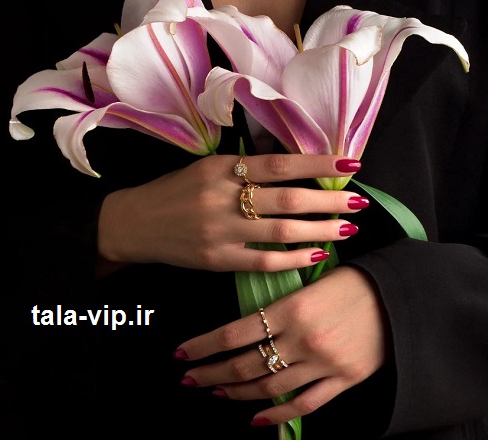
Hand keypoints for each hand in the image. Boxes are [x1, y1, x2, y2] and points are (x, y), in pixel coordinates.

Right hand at [97, 154, 367, 271]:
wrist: (135, 224)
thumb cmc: (174, 192)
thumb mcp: (205, 168)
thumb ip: (243, 170)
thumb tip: (293, 170)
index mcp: (221, 169)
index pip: (280, 163)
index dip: (319, 162)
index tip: (350, 163)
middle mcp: (222, 197)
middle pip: (288, 198)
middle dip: (329, 200)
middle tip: (359, 203)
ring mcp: (221, 231)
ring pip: (281, 231)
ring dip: (320, 230)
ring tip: (347, 228)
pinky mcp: (217, 260)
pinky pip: (264, 261)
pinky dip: (293, 259)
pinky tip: (316, 254)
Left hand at [174, 266, 389, 425]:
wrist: (399, 296)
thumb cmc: (352, 281)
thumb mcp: (311, 282)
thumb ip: (279, 306)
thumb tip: (246, 324)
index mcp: (292, 308)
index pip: (234, 333)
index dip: (204, 346)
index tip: (182, 354)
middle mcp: (303, 339)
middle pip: (245, 364)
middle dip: (212, 373)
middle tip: (190, 378)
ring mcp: (322, 364)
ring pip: (269, 387)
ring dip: (237, 393)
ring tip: (216, 393)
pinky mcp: (342, 380)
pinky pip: (304, 405)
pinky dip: (277, 416)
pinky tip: (256, 419)